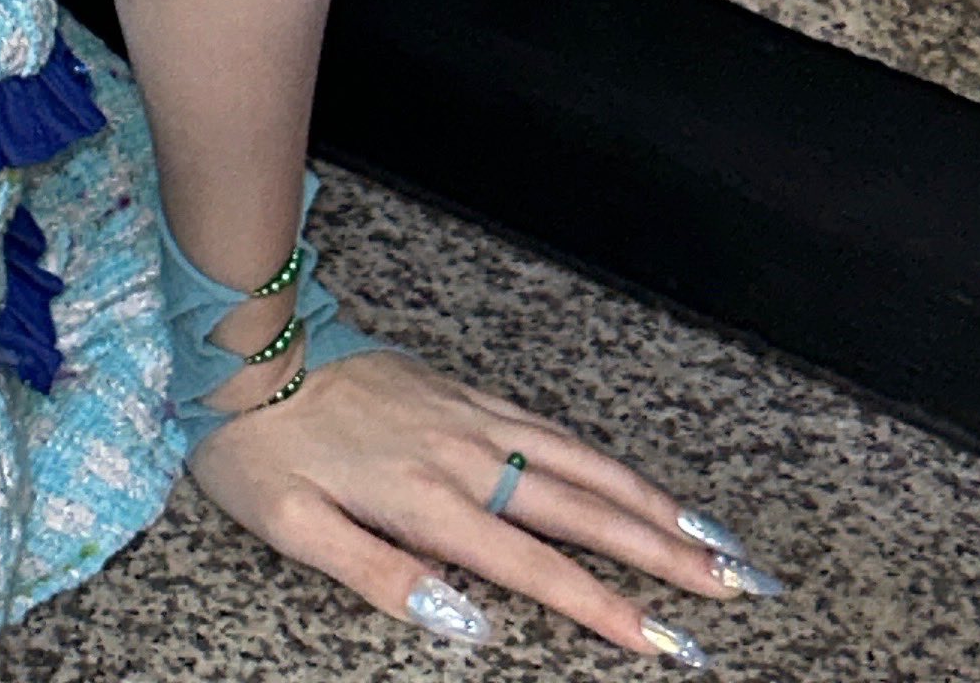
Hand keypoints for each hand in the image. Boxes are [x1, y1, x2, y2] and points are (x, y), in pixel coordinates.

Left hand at [186, 344, 763, 657]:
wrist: (246, 340)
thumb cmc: (259, 445)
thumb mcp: (295, 526)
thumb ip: (381, 575)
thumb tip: (467, 621)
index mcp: (427, 498)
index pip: (535, 566)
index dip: (603, 606)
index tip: (665, 639)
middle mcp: (463, 453)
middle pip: (582, 508)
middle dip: (665, 548)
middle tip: (733, 582)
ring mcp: (467, 414)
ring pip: (578, 459)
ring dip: (650, 498)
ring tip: (711, 534)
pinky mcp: (459, 388)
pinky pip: (548, 425)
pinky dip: (601, 454)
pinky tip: (627, 475)